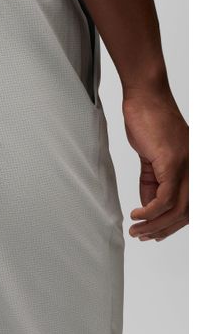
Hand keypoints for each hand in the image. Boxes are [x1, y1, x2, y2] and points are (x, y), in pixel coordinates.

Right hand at [122, 88, 187, 240]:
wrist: (145, 97)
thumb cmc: (148, 122)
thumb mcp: (151, 159)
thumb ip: (151, 183)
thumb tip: (148, 207)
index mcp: (193, 169)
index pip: (189, 207)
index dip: (172, 226)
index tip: (154, 234)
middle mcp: (196, 170)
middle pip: (186, 213)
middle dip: (163, 230)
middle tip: (142, 236)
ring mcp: (187, 167)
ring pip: (176, 210)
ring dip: (154, 225)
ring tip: (136, 230)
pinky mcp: (172, 163)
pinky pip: (165, 198)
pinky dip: (150, 211)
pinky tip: (137, 214)